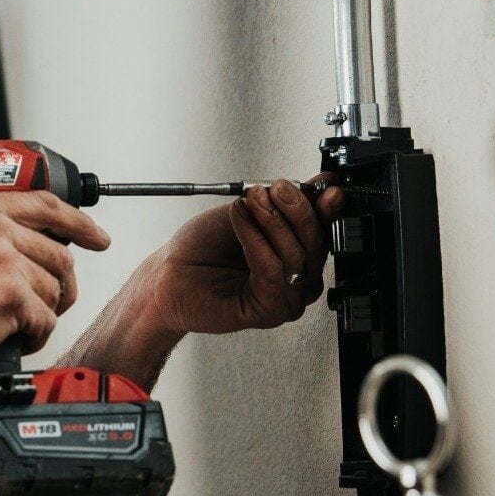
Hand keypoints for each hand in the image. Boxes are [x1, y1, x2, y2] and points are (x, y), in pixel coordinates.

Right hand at [0, 191, 110, 379]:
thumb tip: (18, 248)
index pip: (47, 205)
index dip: (79, 223)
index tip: (96, 236)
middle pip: (59, 255)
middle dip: (62, 286)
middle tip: (54, 304)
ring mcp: (5, 260)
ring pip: (55, 290)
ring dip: (43, 314)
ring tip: (19, 327)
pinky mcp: (12, 296)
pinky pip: (46, 319)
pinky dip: (36, 336)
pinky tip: (15, 340)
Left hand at [132, 177, 343, 335]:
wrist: (169, 273)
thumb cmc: (203, 247)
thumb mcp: (250, 211)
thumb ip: (286, 201)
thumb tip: (323, 183)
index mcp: (300, 252)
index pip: (326, 228)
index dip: (325, 205)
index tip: (321, 185)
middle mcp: (299, 277)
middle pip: (317, 242)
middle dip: (296, 209)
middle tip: (273, 188)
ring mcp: (288, 297)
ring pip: (296, 256)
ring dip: (272, 222)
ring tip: (249, 202)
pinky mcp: (270, 312)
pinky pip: (273, 272)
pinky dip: (257, 242)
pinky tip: (241, 222)